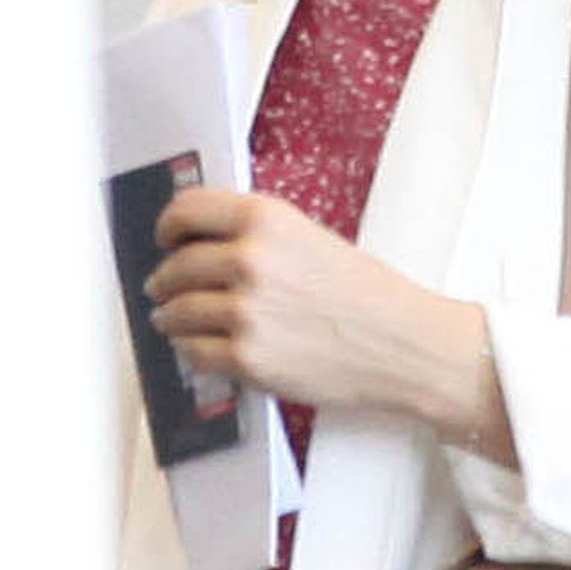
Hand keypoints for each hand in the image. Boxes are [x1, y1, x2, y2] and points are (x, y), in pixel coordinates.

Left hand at [145, 188, 501, 447]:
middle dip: (165, 281)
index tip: (167, 238)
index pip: (186, 211)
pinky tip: (205, 346)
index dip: (168, 227)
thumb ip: (257, 237)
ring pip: (175, 313)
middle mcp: (250, 260)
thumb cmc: (369, 295)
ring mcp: (245, 312)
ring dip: (172, 318)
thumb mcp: (312, 239)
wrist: (404, 344)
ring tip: (177, 320)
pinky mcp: (247, 358)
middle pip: (174, 267)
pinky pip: (192, 353)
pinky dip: (193, 351)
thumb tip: (202, 248)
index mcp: (267, 220)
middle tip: (165, 288)